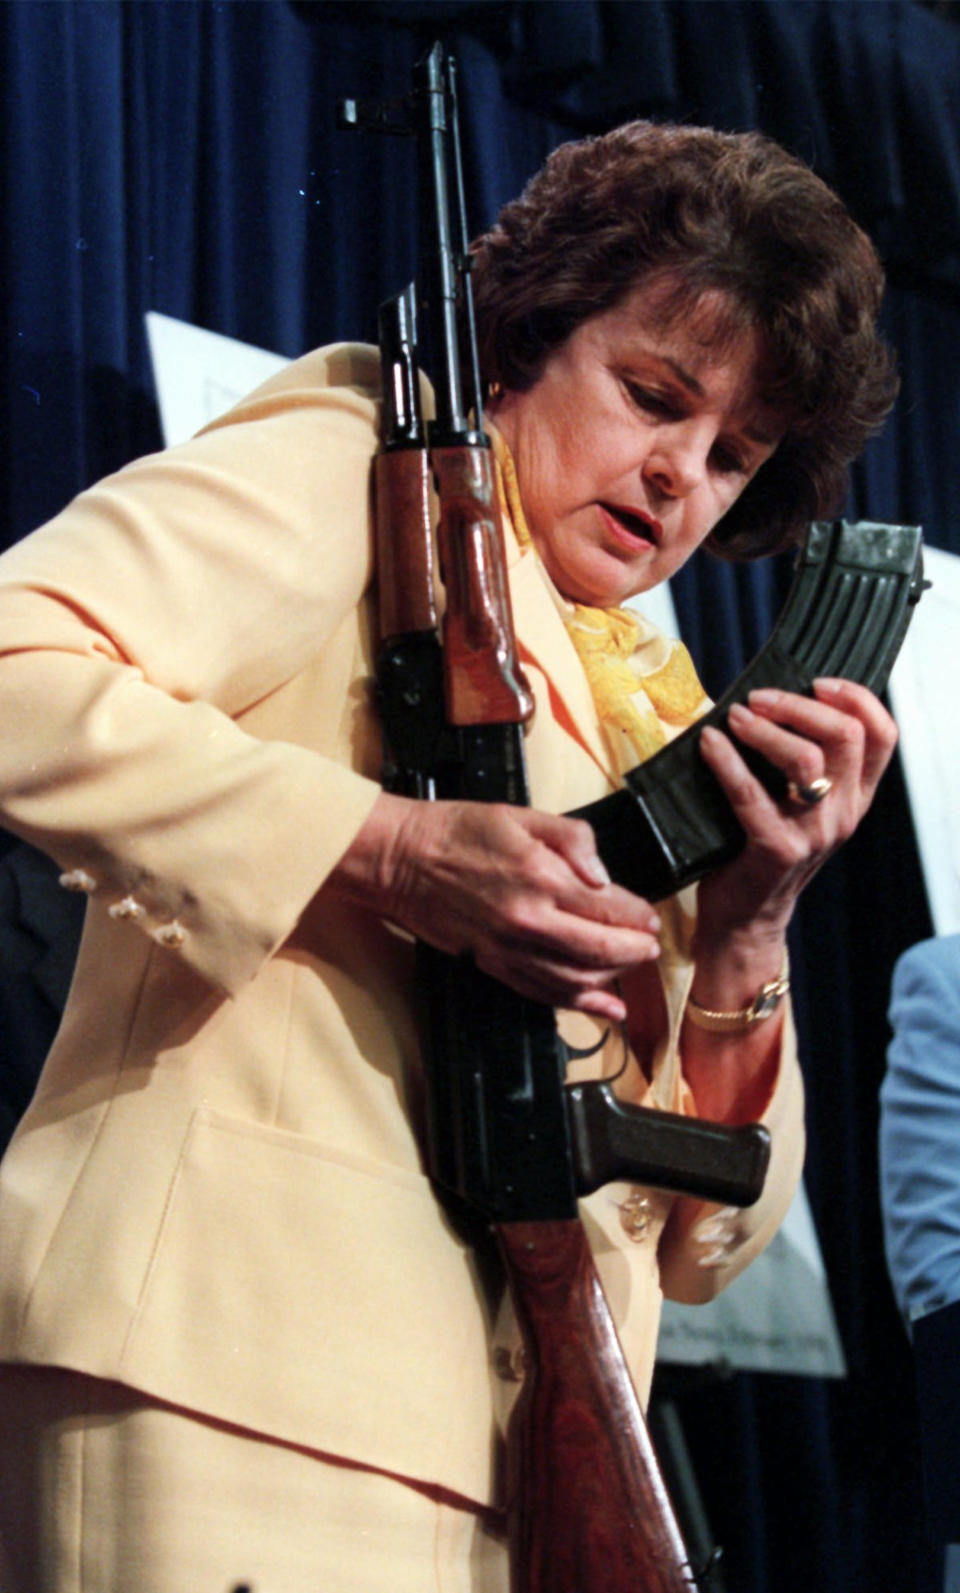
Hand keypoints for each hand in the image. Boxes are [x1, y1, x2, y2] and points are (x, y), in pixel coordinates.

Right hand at [326, 791, 660, 1020]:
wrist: (401, 859)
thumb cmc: (456, 832)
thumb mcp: (521, 816)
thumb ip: (573, 839)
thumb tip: (602, 873)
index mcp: (541, 877)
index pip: (610, 907)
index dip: (639, 915)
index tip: (651, 917)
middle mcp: (530, 920)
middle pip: (602, 950)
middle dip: (636, 951)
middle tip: (650, 945)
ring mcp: (510, 948)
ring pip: (578, 979)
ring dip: (613, 977)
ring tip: (630, 966)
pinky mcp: (493, 965)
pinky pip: (544, 993)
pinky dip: (580, 1005)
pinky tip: (605, 1007)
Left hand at [695, 677, 897, 945]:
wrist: (745, 919)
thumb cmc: (759, 848)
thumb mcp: (797, 805)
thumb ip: (799, 761)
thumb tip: (766, 698)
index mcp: (855, 797)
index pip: (882, 736)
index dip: (856, 698)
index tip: (818, 682)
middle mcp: (844, 813)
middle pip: (845, 735)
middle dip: (798, 705)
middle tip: (758, 698)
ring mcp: (814, 833)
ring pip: (806, 759)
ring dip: (765, 728)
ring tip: (733, 717)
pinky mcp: (776, 849)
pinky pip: (751, 793)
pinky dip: (726, 761)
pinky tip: (707, 743)